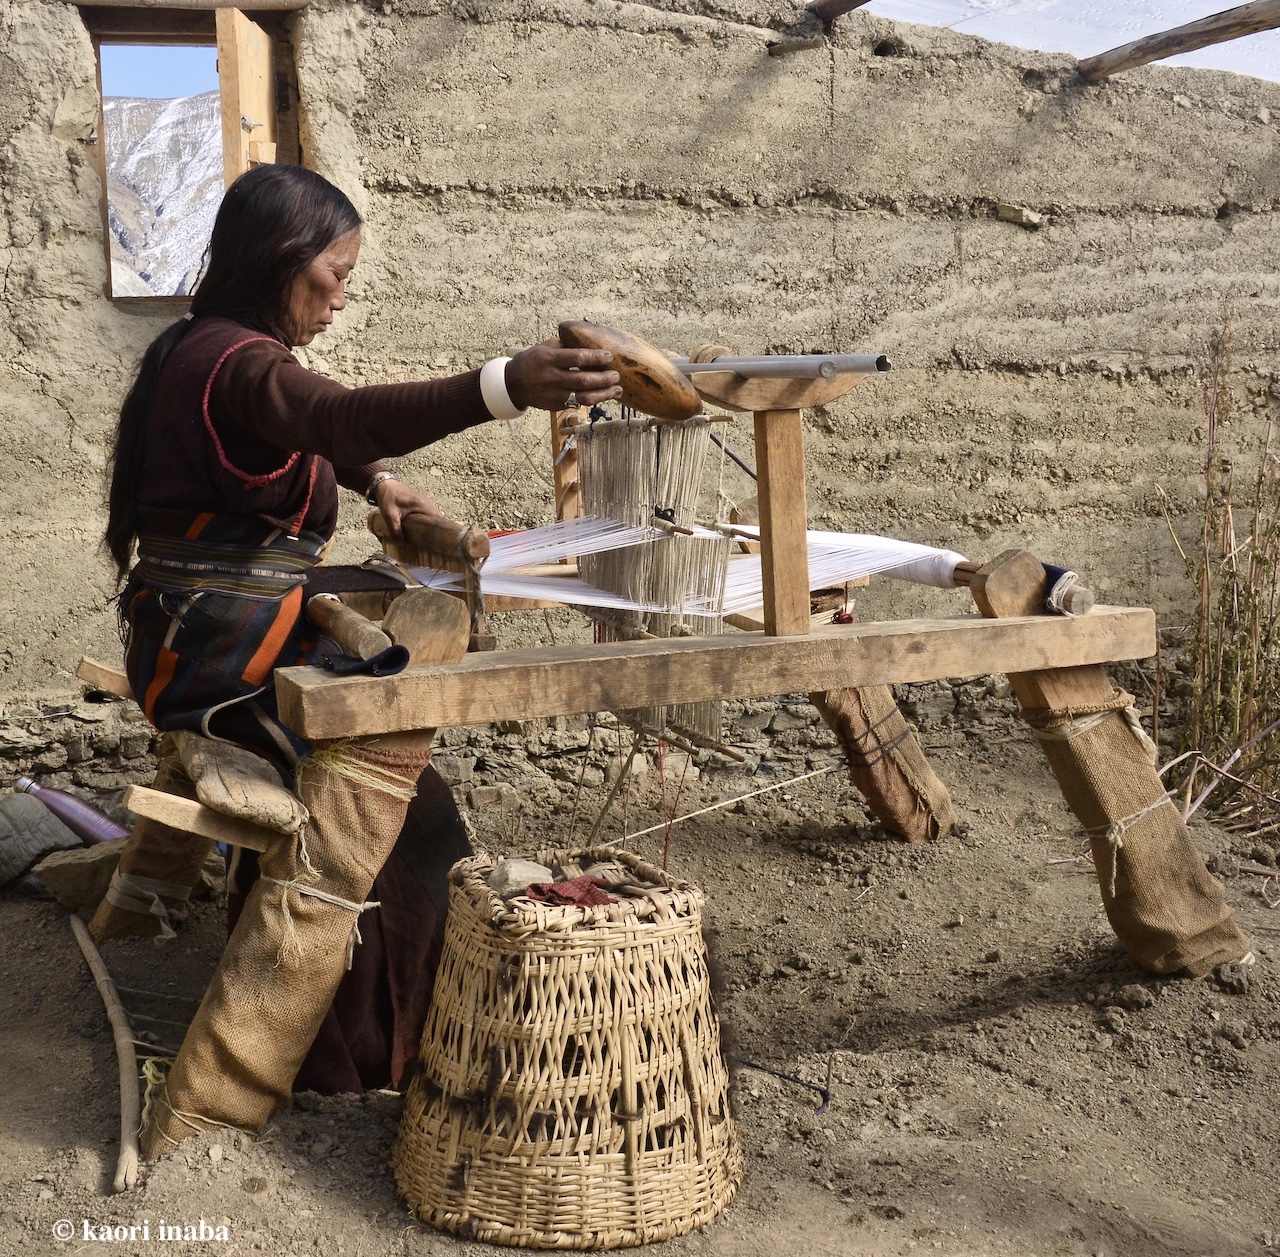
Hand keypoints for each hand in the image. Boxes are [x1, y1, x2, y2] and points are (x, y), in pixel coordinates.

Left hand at [374, 477, 442, 538]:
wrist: (385, 484)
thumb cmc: (388, 498)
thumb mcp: (390, 516)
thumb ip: (395, 531)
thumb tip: (401, 544)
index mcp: (423, 505)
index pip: (440, 518)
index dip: (440, 529)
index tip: (437, 540)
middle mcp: (428, 503)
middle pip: (438, 519)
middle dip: (434, 530)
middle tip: (428, 541)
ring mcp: (426, 502)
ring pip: (433, 516)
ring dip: (430, 525)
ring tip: (424, 536)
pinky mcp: (422, 502)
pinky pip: (429, 513)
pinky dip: (426, 520)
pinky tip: (419, 528)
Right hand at [504, 340, 621, 410]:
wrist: (514, 383)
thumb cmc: (534, 361)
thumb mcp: (546, 347)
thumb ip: (567, 345)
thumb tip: (592, 340)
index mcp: (550, 358)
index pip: (577, 358)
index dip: (596, 357)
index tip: (609, 356)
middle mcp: (551, 377)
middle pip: (584, 380)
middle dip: (604, 379)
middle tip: (616, 375)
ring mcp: (553, 394)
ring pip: (584, 397)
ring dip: (604, 394)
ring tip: (617, 390)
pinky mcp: (555, 405)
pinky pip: (578, 404)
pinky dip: (594, 400)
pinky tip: (604, 396)